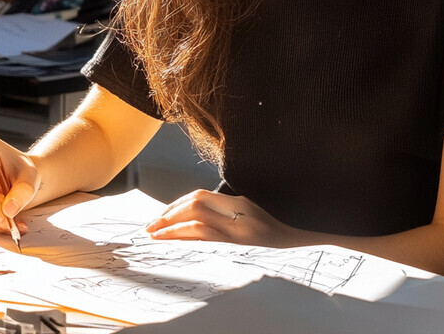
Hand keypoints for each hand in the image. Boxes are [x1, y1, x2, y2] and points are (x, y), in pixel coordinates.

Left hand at [145, 189, 301, 246]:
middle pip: (196, 208)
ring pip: (199, 227)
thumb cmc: (271, 223)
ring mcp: (237, 233)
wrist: (293, 242)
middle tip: (150, 226)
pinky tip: (175, 242)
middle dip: (170, 215)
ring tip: (156, 235)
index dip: (177, 204)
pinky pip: (208, 240)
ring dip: (174, 229)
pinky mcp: (237, 245)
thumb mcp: (248, 206)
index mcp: (238, 203)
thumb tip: (195, 207)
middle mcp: (237, 217)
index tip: (161, 213)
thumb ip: (225, 205)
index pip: (200, 198)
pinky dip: (188, 239)